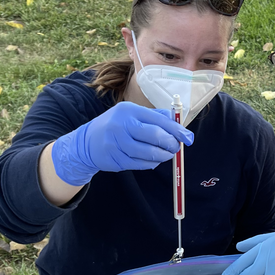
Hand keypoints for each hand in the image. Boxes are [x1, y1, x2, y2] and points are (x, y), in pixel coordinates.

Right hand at [51, 101, 192, 185]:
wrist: (87, 142)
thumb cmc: (116, 126)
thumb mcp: (132, 114)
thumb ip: (155, 116)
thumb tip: (178, 123)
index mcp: (129, 110)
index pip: (158, 119)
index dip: (176, 129)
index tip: (188, 137)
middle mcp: (121, 125)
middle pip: (154, 136)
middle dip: (170, 143)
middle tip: (176, 147)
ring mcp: (116, 143)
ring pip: (148, 153)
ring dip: (162, 156)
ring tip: (167, 154)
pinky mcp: (114, 159)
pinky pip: (139, 164)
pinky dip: (151, 163)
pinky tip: (154, 160)